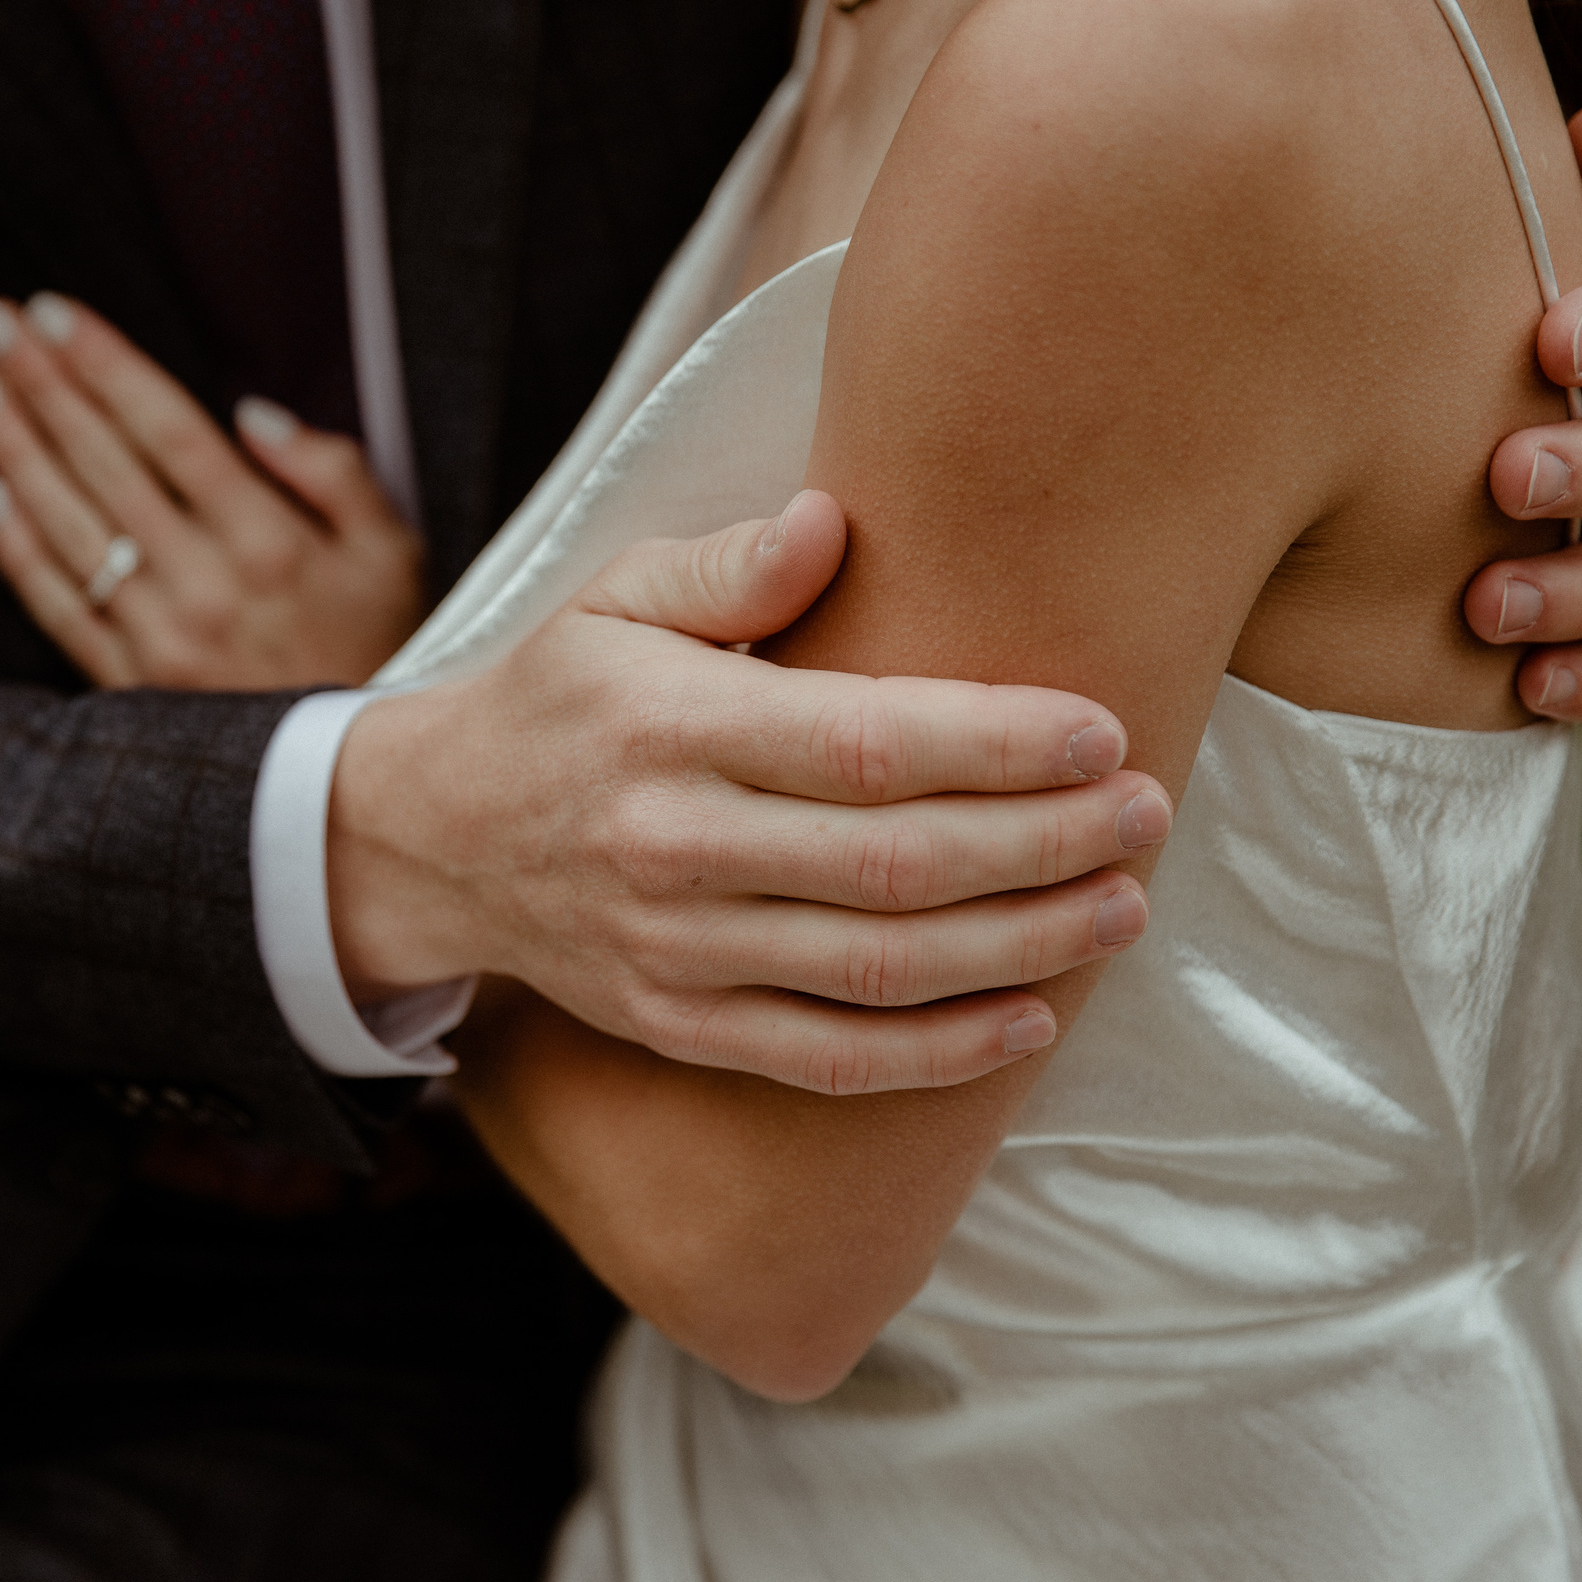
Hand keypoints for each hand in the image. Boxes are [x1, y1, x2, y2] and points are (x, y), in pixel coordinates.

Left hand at [0, 294, 425, 689]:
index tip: (51, 311)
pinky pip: (59, 610)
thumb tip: (250, 412)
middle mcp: (206, 586)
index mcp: (270, 541)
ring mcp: (161, 641)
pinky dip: (18, 551)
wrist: (363, 784)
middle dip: (41, 384)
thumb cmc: (388, 648)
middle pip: (104, 464)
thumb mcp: (395, 553)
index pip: (167, 429)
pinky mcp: (133, 687)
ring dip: (13, 449)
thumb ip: (334, 471)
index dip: (104, 365)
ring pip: (69, 527)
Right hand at [329, 491, 1174, 1096]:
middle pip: (892, 865)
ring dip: (1017, 948)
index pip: (862, 744)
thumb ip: (727, 565)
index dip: (996, 745)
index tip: (1102, 731)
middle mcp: (672, 847)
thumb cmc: (560, 698)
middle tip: (1148, 817)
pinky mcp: (679, 1025)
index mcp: (669, 725)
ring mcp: (675, 952)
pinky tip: (1029, 1021)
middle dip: (1041, 846)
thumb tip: (833, 523)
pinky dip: (935, 1055)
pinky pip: (825, 1058)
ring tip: (1120, 911)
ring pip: (875, 972)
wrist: (433, 839)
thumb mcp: (613, 597)